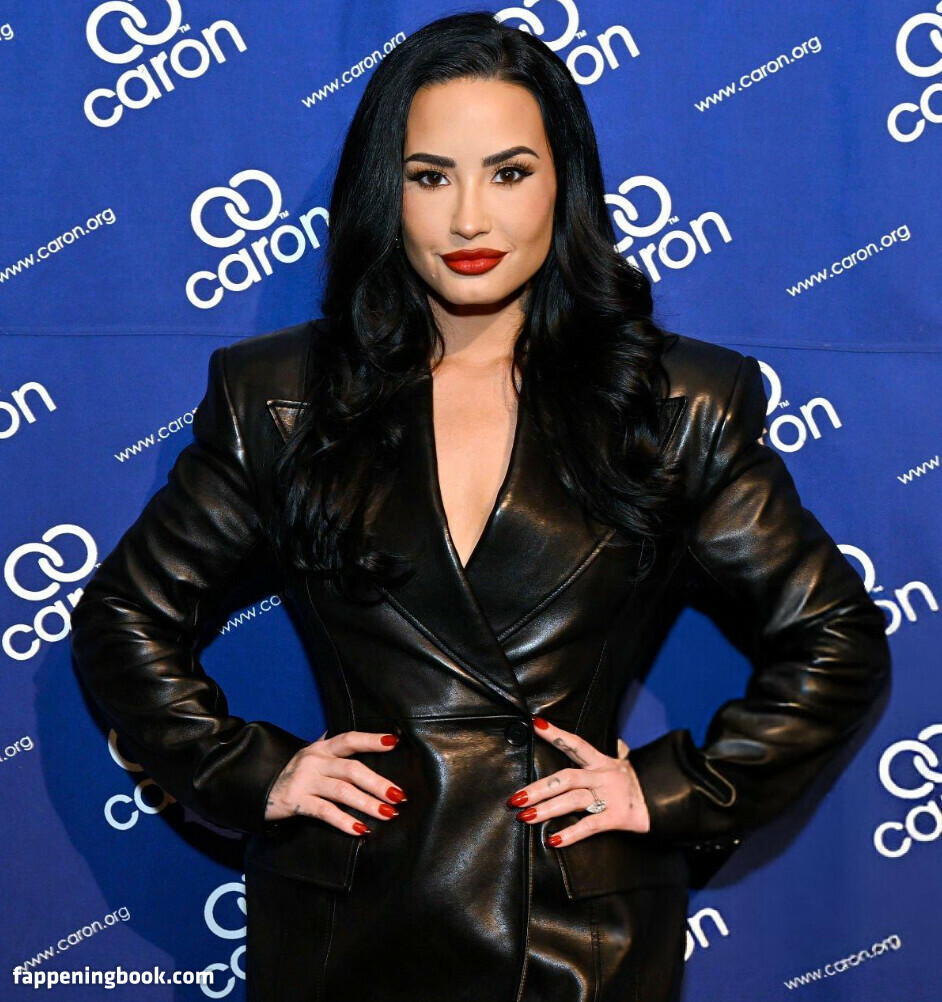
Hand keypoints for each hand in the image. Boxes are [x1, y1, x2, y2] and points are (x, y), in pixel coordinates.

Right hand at [264, 729, 405, 834]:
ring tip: (388, 813)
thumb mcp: (311, 755)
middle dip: (378, 783)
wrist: (257, 789)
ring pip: (342, 791)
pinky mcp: (297, 802)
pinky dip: (344, 821)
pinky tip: (361, 829)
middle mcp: (314, 761)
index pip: (350, 739)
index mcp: (322, 748)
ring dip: (368, 803)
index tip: (394, 742)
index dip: (372, 740)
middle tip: (398, 795)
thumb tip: (359, 739)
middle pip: (351, 769)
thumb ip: (332, 747)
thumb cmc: (294, 773)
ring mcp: (305, 781)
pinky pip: (325, 812)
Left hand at [507, 717, 650, 846]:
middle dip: (538, 787)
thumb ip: (618, 753)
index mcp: (602, 761)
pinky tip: (553, 840)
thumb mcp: (627, 765)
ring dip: (546, 809)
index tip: (534, 724)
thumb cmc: (641, 784)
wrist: (668, 804)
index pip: (575, 743)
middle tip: (515, 798)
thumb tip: (618, 741)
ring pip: (573, 800)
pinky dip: (571, 834)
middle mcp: (603, 776)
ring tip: (525, 817)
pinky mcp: (617, 818)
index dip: (555, 733)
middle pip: (566, 777)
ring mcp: (609, 796)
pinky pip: (591, 825)